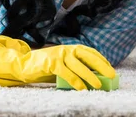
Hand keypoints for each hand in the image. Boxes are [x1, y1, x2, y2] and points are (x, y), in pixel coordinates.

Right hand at [0, 35, 115, 89]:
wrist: (24, 64)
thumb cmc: (46, 67)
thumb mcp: (63, 65)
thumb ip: (76, 68)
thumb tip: (94, 78)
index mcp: (71, 48)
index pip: (91, 52)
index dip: (102, 60)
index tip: (111, 69)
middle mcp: (67, 49)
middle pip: (88, 56)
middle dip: (101, 66)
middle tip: (112, 75)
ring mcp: (59, 55)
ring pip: (78, 65)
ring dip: (90, 76)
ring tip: (99, 85)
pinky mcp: (51, 63)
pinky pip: (66, 73)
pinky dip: (75, 81)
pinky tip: (81, 88)